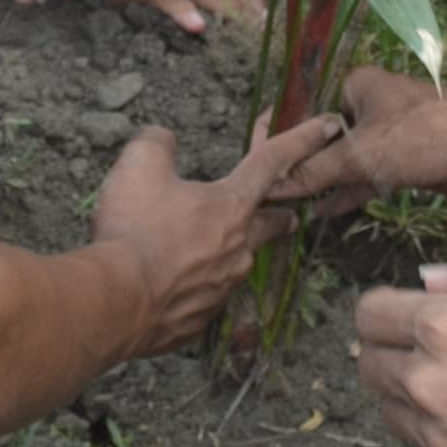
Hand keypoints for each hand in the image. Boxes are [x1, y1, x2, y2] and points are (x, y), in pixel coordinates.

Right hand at [89, 113, 343, 356]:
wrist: (114, 302)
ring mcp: (220, 290)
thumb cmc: (133, 230)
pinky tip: (170, 283)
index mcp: (230, 206)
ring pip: (233, 264)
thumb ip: (159, 143)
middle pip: (270, 224)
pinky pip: (201, 298)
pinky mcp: (198, 322)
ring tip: (202, 248)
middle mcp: (236, 249)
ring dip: (224, 252)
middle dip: (279, 215)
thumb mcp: (140, 164)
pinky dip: (190, 287)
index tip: (332, 125)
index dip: (303, 138)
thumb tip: (165, 141)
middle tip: (284, 212)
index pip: (273, 161)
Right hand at [285, 61, 446, 212]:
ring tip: (290, 208)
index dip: (283, 140)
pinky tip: (324, 212)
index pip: (306, 112)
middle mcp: (369, 105)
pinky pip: (368, 176)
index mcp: (355, 86)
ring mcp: (388, 134)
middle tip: (271, 192)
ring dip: (325, 183)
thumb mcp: (360, 155)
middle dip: (304, 166)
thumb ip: (315, 172)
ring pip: (347, 161)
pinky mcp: (404, 160)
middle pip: (325, 139)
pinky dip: (349, 192)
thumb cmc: (420, 135)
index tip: (259, 165)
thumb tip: (274, 187)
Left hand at [356, 251, 446, 446]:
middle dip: (394, 347)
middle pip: (367, 362)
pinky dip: (435, 440)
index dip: (391, 305)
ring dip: (412, 395)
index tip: (418, 310)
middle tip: (443, 348)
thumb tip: (433, 278)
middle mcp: (432, 388)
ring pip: (389, 411)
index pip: (370, 312)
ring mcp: (442, 446)